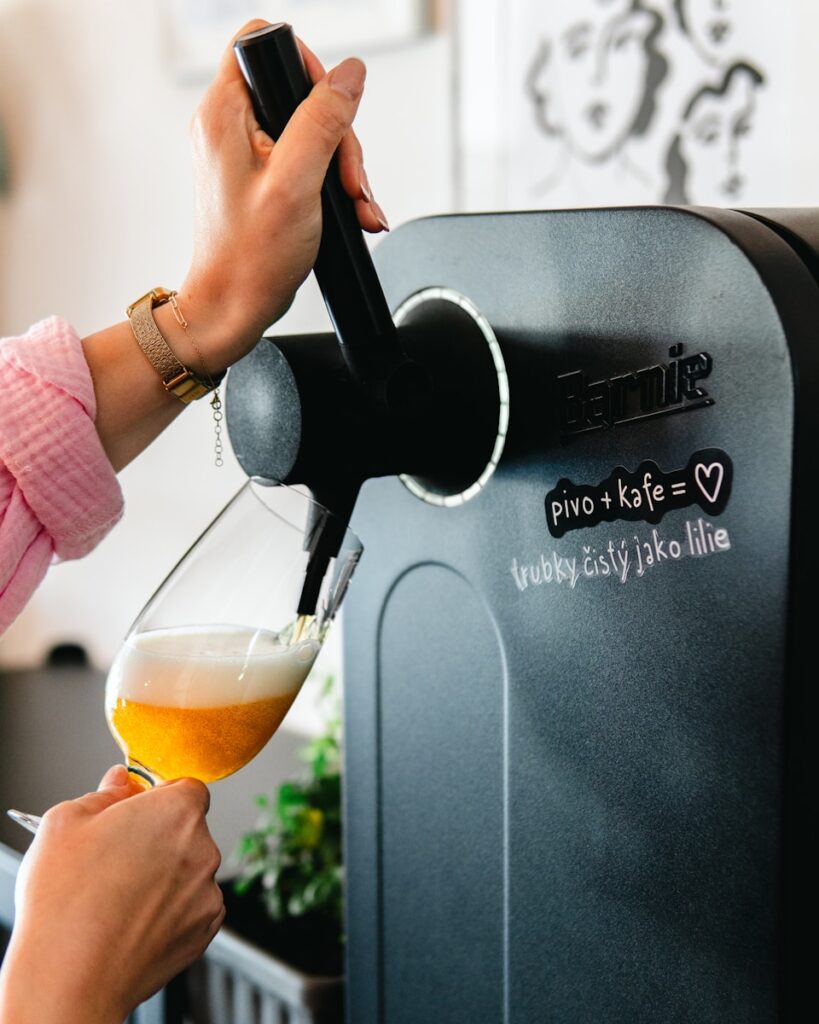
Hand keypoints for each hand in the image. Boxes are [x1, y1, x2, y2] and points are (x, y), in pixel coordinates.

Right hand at [0, 765, 222, 1023]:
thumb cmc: (65, 901)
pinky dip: (170, 911)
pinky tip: (133, 921)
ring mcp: (207, 891)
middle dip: (159, 838)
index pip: (187, 787)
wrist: (70, 977)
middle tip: (117, 859)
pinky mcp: (205, 929)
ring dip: (165, 876)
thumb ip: (105, 793)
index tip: (137, 813)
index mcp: (177, 811)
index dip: (159, 798)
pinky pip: (192, 907)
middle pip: (188, 830)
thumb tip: (121, 782)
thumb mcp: (66, 822)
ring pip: (189, 870)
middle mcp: (203, 847)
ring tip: (119, 897)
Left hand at [170, 18, 387, 373]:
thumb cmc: (251, 258)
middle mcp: (229, 126)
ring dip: (343, 167)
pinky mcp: (262, 179)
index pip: (260, 43)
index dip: (305, 66)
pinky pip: (307, 161)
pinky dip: (332, 184)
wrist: (233, 309)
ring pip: (311, 130)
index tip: (330, 111)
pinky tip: (350, 214)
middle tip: (349, 180)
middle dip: (338, 135)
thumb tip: (350, 73)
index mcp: (224, 114)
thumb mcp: (296, 183)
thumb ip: (322, 121)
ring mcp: (245, 154)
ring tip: (356, 207)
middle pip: (299, 92)